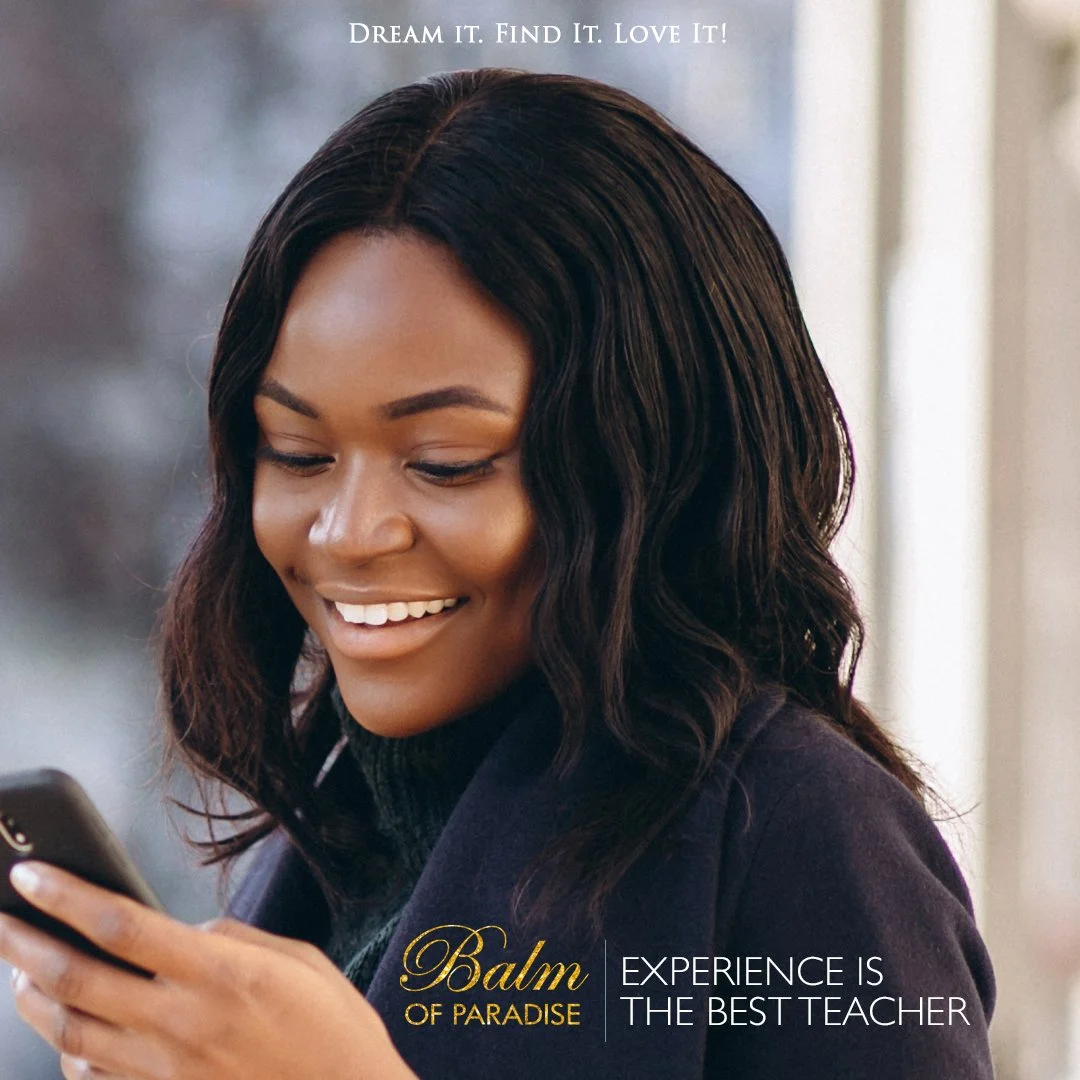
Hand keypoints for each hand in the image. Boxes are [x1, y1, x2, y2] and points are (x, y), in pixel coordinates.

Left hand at [0, 862, 418, 1079]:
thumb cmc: (333, 1029)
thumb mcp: (298, 960)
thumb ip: (233, 940)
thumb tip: (185, 933)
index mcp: (220, 972)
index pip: (122, 924)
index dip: (67, 896)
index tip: (32, 874)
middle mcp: (181, 1022)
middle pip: (76, 979)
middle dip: (24, 943)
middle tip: (0, 919)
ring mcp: (166, 1069)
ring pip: (70, 1032)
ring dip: (32, 997)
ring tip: (18, 970)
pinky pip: (93, 1076)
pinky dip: (67, 1050)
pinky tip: (65, 1031)